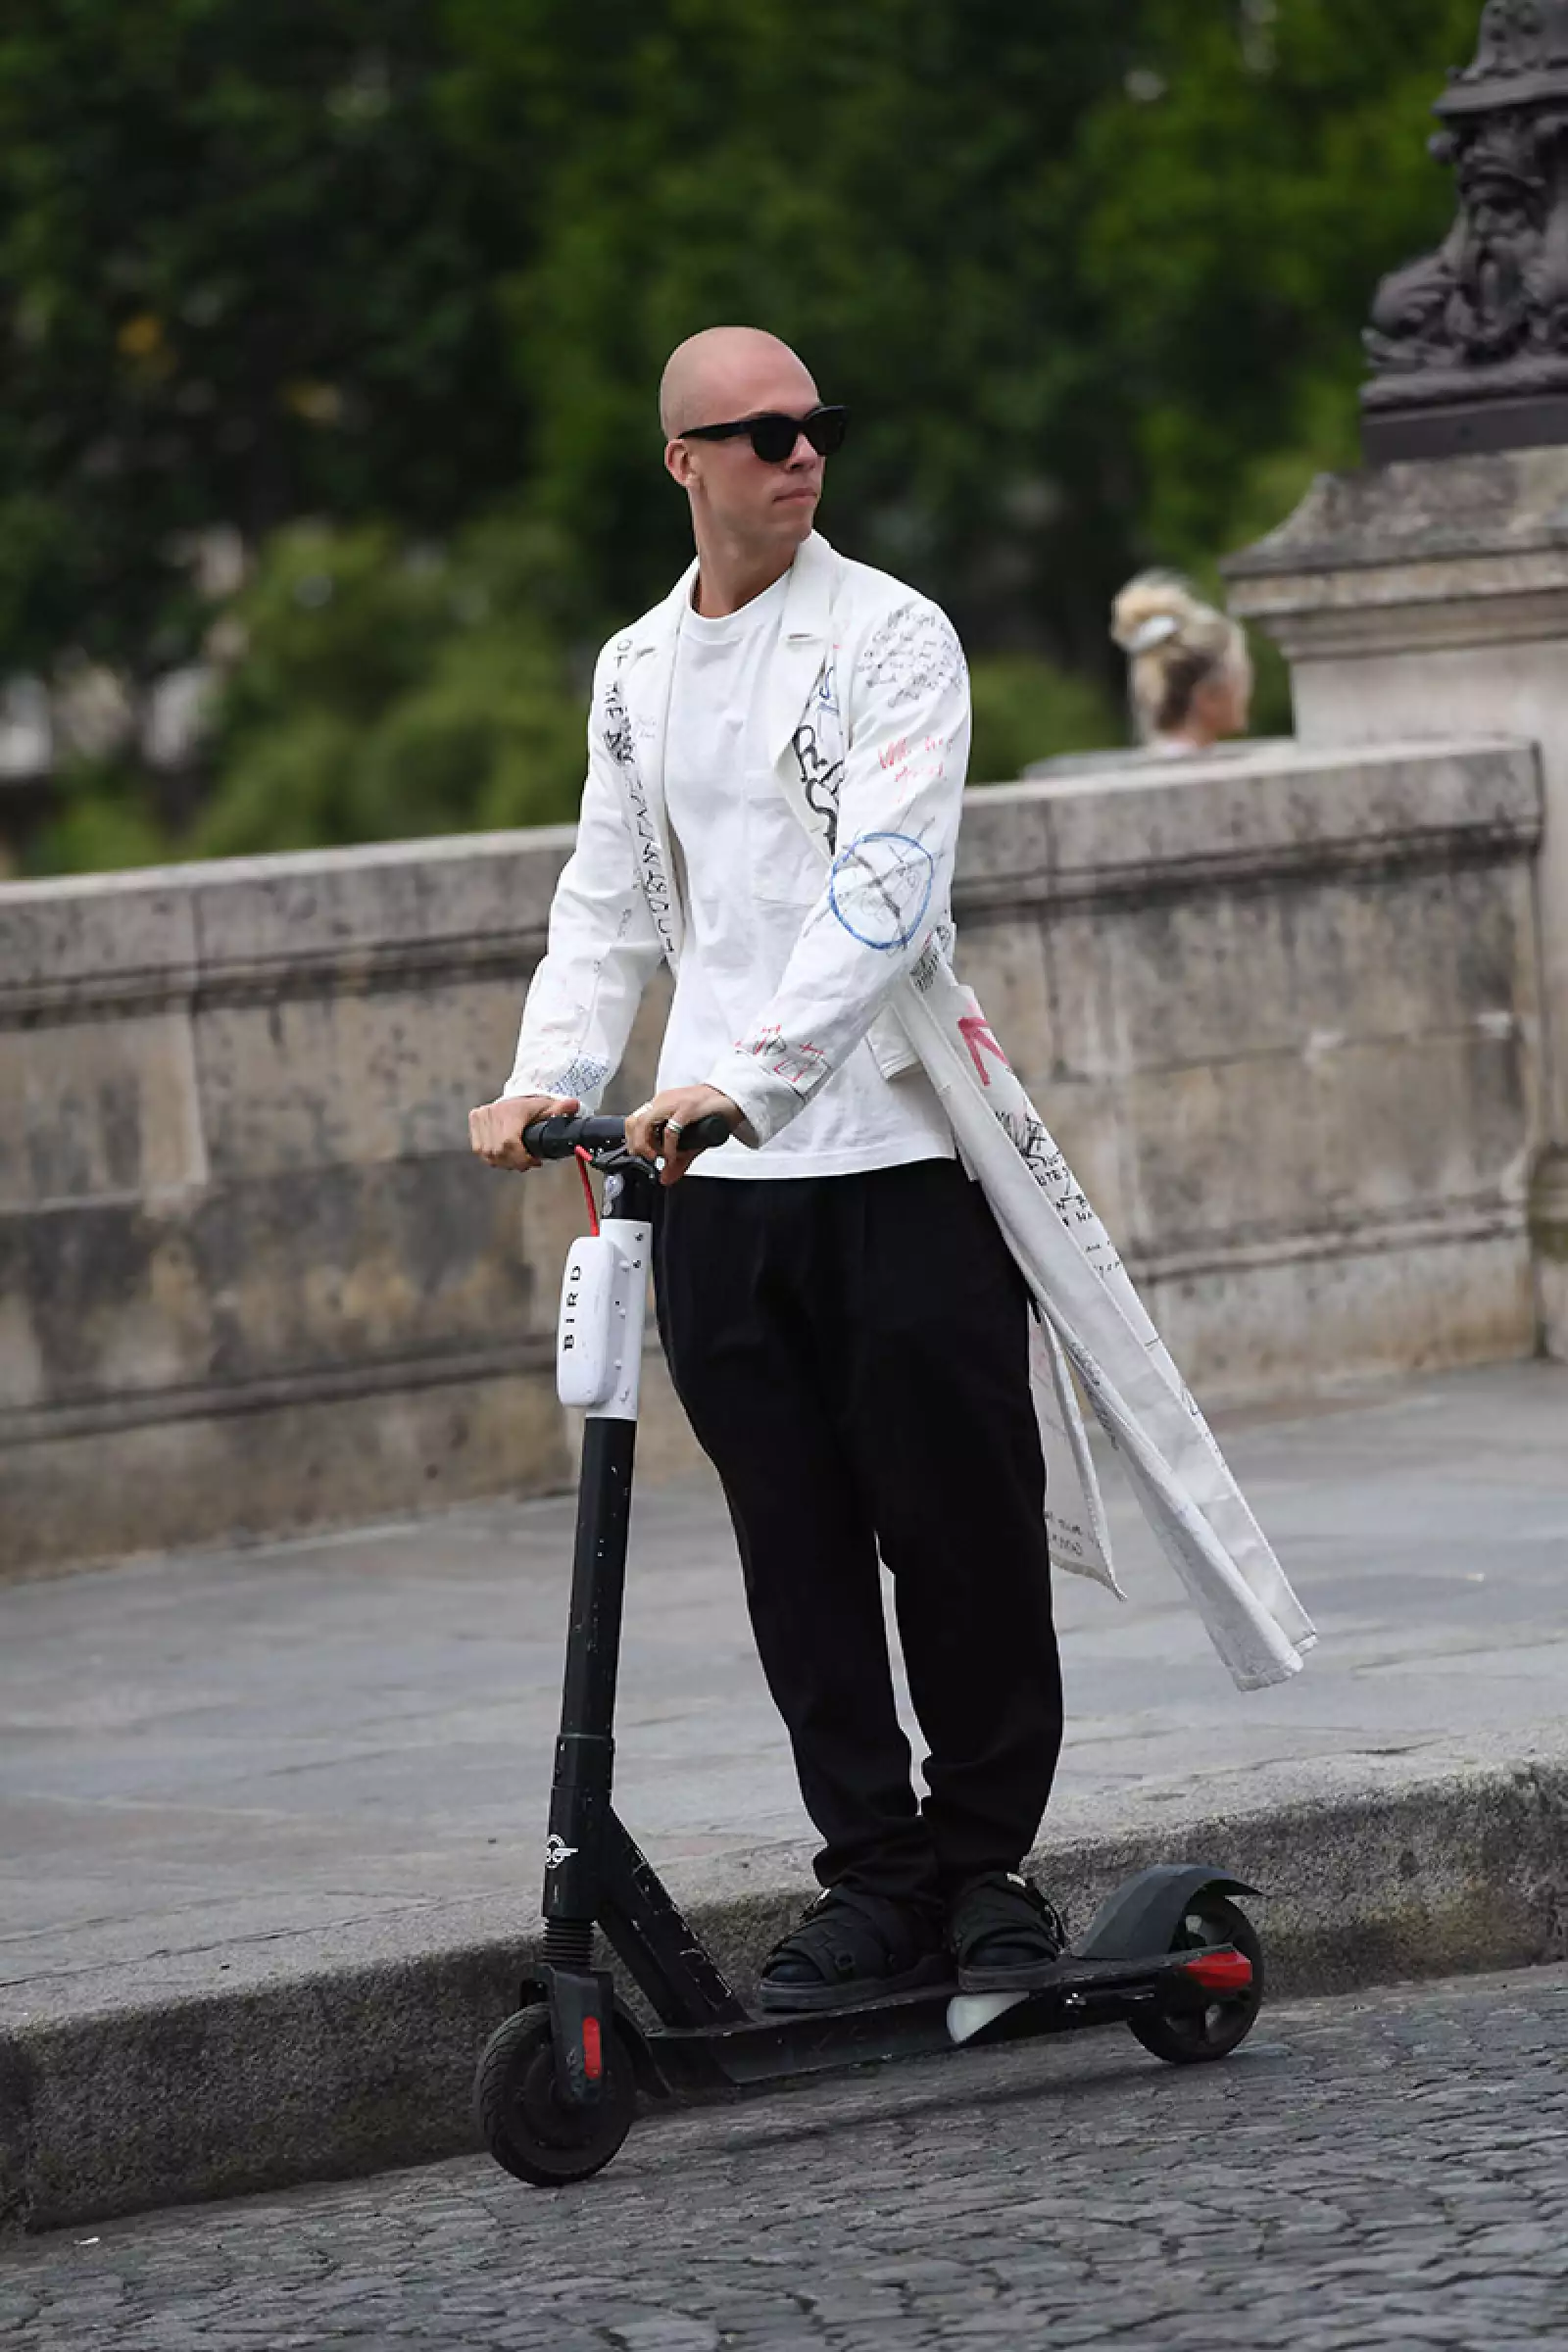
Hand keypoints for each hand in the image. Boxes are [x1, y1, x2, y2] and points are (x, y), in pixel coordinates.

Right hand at [468, 1092, 579, 1171]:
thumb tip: (574, 1106)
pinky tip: (506, 1157)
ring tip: (519, 1160)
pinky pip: (480, 1150)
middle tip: (530, 1163)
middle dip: (516, 1162)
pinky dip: (493, 1157)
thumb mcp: (548, 1106)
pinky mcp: (474, 1123)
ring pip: (488, 1154)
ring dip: (504, 1161)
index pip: (508, 1143)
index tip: (534, 1161)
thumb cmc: (532, 1105)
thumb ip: (561, 1109)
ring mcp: (480, 1119)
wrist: (513, 1098)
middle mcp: (490, 1114)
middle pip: (498, 1152)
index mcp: (508, 1112)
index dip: (520, 1158)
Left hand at [624, 1084, 739, 1186]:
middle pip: (634, 1121)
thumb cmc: (712, 1112)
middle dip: (636, 1144)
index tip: (640, 1156)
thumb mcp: (691, 1139)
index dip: (632, 1140)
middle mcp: (663, 1102)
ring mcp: (674, 1103)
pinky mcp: (688, 1108)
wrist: (734, 1096)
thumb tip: (665, 1179)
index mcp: (660, 1105)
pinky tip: (673, 1155)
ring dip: (646, 1144)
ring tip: (656, 1157)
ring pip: (645, 1122)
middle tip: (648, 1158)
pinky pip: (670, 1129)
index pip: (633, 1121)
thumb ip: (676, 1160)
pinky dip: (668, 1146)